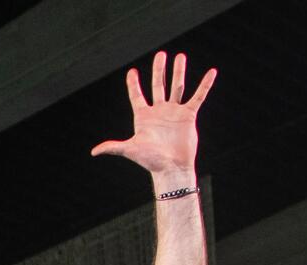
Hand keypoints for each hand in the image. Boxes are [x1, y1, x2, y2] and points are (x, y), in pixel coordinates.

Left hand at [91, 51, 215, 186]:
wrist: (171, 168)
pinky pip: (198, 96)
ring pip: (176, 87)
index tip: (132, 72)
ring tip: (180, 56)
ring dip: (178, 72)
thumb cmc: (150, 161)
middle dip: (159, 70)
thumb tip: (94, 152)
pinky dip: (205, 85)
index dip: (133, 85)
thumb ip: (113, 147)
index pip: (137, 96)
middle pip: (158, 86)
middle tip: (161, 55)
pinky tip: (211, 72)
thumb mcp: (130, 149)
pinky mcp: (188, 116)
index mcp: (143, 117)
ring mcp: (174, 112)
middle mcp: (159, 112)